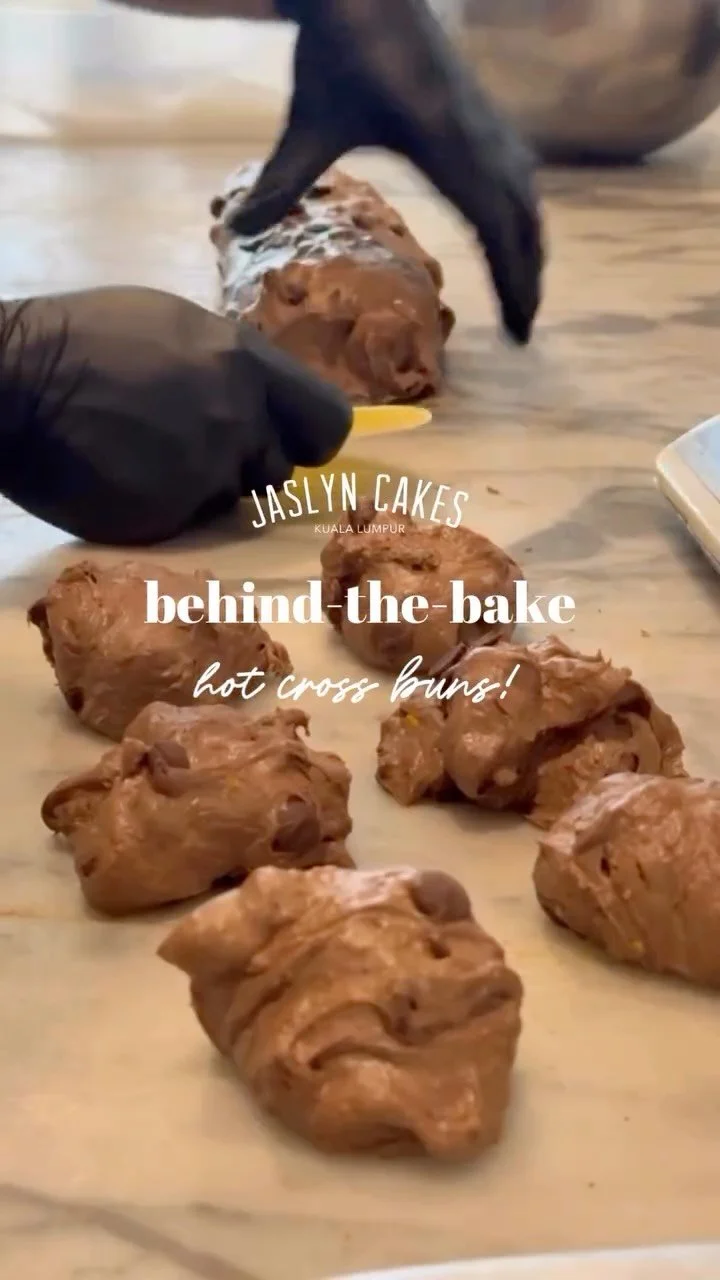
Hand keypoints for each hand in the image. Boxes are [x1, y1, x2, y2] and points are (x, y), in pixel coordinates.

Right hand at [0, 286, 351, 544]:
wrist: (15, 384)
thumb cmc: (87, 341)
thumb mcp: (176, 326)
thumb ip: (232, 366)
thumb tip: (265, 397)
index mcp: (245, 363)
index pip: (328, 421)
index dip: (309, 439)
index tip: (291, 443)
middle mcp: (239, 419)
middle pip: (278, 468)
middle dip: (249, 464)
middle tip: (197, 447)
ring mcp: (206, 471)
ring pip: (233, 497)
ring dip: (206, 486)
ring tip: (151, 455)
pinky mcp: (172, 515)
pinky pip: (190, 521)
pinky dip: (166, 507)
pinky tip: (127, 476)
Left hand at [230, 0, 542, 343]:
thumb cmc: (335, 51)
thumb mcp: (308, 124)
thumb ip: (280, 181)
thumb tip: (235, 230)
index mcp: (447, 147)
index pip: (494, 226)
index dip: (510, 279)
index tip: (519, 327)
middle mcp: (478, 134)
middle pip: (521, 215)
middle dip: (526, 272)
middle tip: (524, 325)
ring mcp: (482, 115)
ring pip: (524, 187)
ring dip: (528, 238)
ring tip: (525, 280)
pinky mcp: (475, 102)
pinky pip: (514, 162)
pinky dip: (520, 199)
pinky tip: (510, 213)